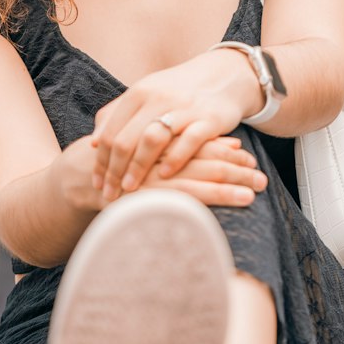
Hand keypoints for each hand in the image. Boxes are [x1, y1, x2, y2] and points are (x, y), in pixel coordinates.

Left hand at [91, 51, 262, 201]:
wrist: (223, 75)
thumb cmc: (177, 91)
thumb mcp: (145, 95)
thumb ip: (117, 114)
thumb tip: (92, 142)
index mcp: (138, 93)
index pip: (110, 131)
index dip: (100, 160)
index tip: (97, 182)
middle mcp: (157, 98)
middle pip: (126, 138)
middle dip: (114, 170)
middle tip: (108, 193)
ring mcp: (183, 108)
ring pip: (152, 139)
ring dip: (138, 167)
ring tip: (130, 189)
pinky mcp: (209, 118)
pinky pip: (189, 141)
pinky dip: (175, 159)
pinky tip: (164, 176)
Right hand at [137, 137, 267, 207]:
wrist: (82, 200)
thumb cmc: (125, 182)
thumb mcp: (150, 162)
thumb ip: (190, 149)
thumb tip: (234, 143)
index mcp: (160, 144)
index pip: (200, 143)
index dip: (227, 151)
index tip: (248, 160)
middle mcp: (160, 156)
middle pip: (208, 157)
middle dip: (238, 167)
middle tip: (261, 178)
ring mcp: (156, 175)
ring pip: (206, 172)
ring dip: (237, 179)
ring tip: (258, 188)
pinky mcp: (154, 195)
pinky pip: (194, 194)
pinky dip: (222, 194)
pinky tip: (244, 197)